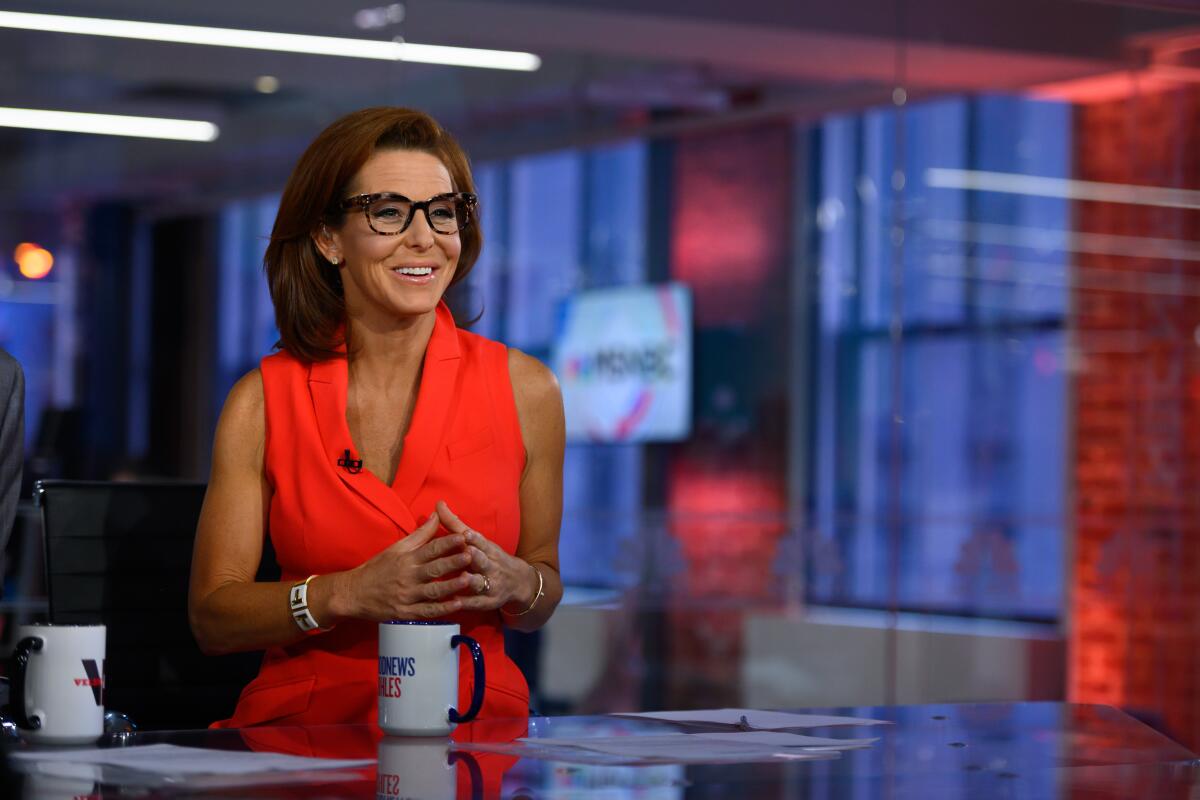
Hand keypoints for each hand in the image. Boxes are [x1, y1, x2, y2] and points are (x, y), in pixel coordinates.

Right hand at [341, 512, 472, 620]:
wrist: (353, 593)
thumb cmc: (377, 568)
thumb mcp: (396, 548)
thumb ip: (420, 534)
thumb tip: (436, 514)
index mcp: (406, 559)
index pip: (430, 548)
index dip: (447, 542)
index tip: (463, 537)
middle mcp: (407, 576)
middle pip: (434, 569)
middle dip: (453, 562)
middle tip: (471, 556)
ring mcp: (407, 596)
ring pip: (433, 591)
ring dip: (451, 586)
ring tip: (468, 580)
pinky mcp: (406, 613)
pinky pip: (427, 611)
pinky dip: (442, 609)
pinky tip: (457, 605)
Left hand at [435, 500, 536, 612]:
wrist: (518, 583)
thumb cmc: (489, 557)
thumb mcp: (477, 541)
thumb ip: (455, 524)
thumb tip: (438, 503)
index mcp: (488, 549)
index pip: (481, 541)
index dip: (474, 538)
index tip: (466, 533)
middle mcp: (491, 565)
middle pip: (483, 561)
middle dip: (476, 557)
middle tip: (467, 552)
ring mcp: (491, 584)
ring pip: (481, 582)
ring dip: (472, 580)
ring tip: (461, 578)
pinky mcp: (488, 602)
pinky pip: (476, 603)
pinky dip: (467, 602)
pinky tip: (454, 601)